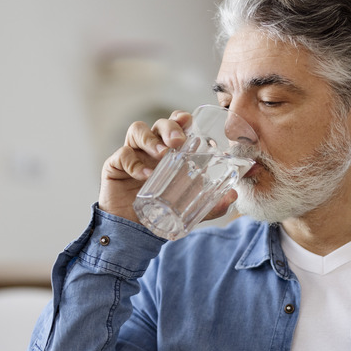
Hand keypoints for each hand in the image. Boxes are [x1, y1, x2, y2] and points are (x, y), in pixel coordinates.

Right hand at [98, 110, 237, 223]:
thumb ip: (213, 204)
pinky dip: (134, 163)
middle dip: (170, 127)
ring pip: (138, 131)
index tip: (189, 122)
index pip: (176, 125)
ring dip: (151, 139)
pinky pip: (122, 155)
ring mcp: (133, 154)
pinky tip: (145, 175)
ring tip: (162, 155)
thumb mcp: (192, 207)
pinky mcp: (115, 166)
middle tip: (179, 141)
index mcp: (170, 151)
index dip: (182, 119)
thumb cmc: (163, 211)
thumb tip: (235, 195)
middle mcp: (151, 148)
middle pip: (159, 124)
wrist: (135, 231)